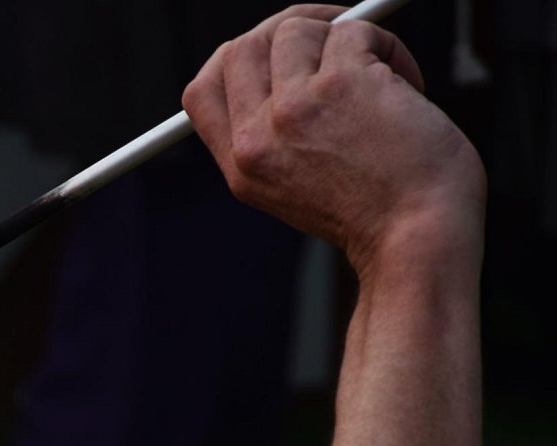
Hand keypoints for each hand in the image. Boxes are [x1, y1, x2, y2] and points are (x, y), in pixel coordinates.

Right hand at [182, 5, 484, 277]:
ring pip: (298, 30)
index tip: (274, 54)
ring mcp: (295, 108)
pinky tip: (407, 84)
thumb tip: (289, 70)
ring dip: (345, 37)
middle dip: (287, 30)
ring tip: (382, 75)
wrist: (418, 242)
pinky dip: (387, 47)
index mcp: (243, 167)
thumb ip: (276, 140)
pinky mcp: (342, 84)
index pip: (202, 93)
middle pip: (243, 48)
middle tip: (331, 38)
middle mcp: (257, 138)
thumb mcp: (296, 191)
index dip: (235, 61)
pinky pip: (355, 32)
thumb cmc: (381, 217)